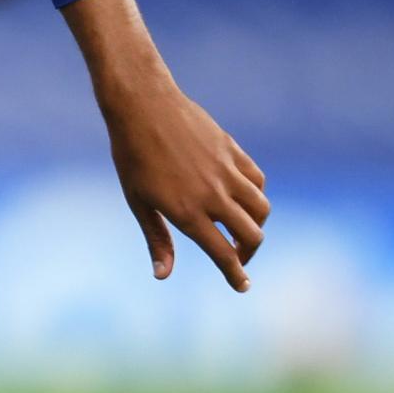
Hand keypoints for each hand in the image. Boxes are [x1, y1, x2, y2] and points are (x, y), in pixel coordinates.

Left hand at [100, 73, 268, 291]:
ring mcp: (226, 171)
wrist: (143, 106)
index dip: (235, 275)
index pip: (223, 254)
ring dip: (256, 225)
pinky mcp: (232, 151)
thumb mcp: (138, 201)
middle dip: (248, 253)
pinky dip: (256, 194)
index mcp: (188, 212)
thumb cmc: (132, 156)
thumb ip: (156, 239)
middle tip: (236, 256)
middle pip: (252, 235)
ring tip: (240, 229)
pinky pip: (257, 180)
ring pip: (261, 209)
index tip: (242, 286)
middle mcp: (213, 195)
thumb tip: (163, 275)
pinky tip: (241, 198)